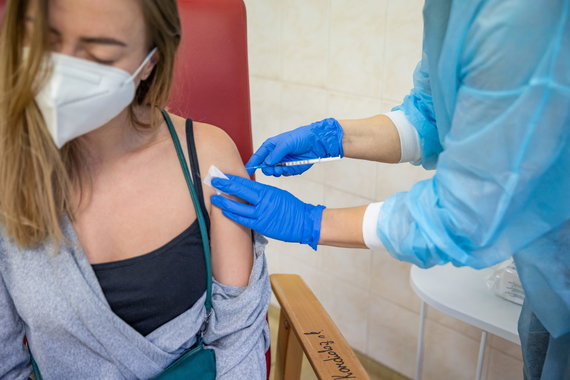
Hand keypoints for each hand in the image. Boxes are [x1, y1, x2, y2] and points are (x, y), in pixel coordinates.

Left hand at [210, 175, 324, 249]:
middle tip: (214, 181)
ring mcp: (261, 214)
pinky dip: (233, 216)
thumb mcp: (277, 194)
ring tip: (214, 199)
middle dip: (225, 186)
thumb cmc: (291, 207)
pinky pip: (243, 220)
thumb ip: (263, 192)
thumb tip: (248, 190)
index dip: (232, 179)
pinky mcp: (261, 226)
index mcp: (267, 191)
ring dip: (224, 203)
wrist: (304, 222)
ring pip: (238, 207)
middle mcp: (262, 201)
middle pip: (239, 192)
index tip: (222, 176)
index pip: (245, 183)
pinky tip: (225, 212)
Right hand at [246, 118, 343, 176]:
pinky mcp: (291, 168)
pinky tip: (290, 167)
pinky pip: (285, 174)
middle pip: (265, 167)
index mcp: (270, 147)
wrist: (316, 142)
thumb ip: (276, 153)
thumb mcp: (286, 143)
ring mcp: (282, 163)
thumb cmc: (300, 137)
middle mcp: (275, 156)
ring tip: (281, 168)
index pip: (258, 157)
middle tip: (273, 168)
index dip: (252, 164)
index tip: (247, 171)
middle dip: (267, 169)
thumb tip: (267, 163)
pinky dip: (286, 172)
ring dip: (277, 172)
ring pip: (274, 172)